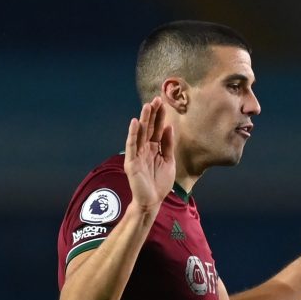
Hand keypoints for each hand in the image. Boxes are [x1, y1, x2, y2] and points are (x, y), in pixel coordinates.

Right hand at [124, 97, 175, 211]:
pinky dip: (133, 134)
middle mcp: (145, 149)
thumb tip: (169, 127)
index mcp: (154, 148)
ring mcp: (137, 154)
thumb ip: (167, 145)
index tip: (163, 103)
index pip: (157, 129)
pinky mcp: (132, 161)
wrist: (153, 200)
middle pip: (149, 128)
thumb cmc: (160, 182)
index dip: (160, 117)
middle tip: (156, 99)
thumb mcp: (169, 161)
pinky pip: (132, 145)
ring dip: (144, 120)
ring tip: (147, 106)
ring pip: (141, 133)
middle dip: (152, 114)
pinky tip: (136, 122)